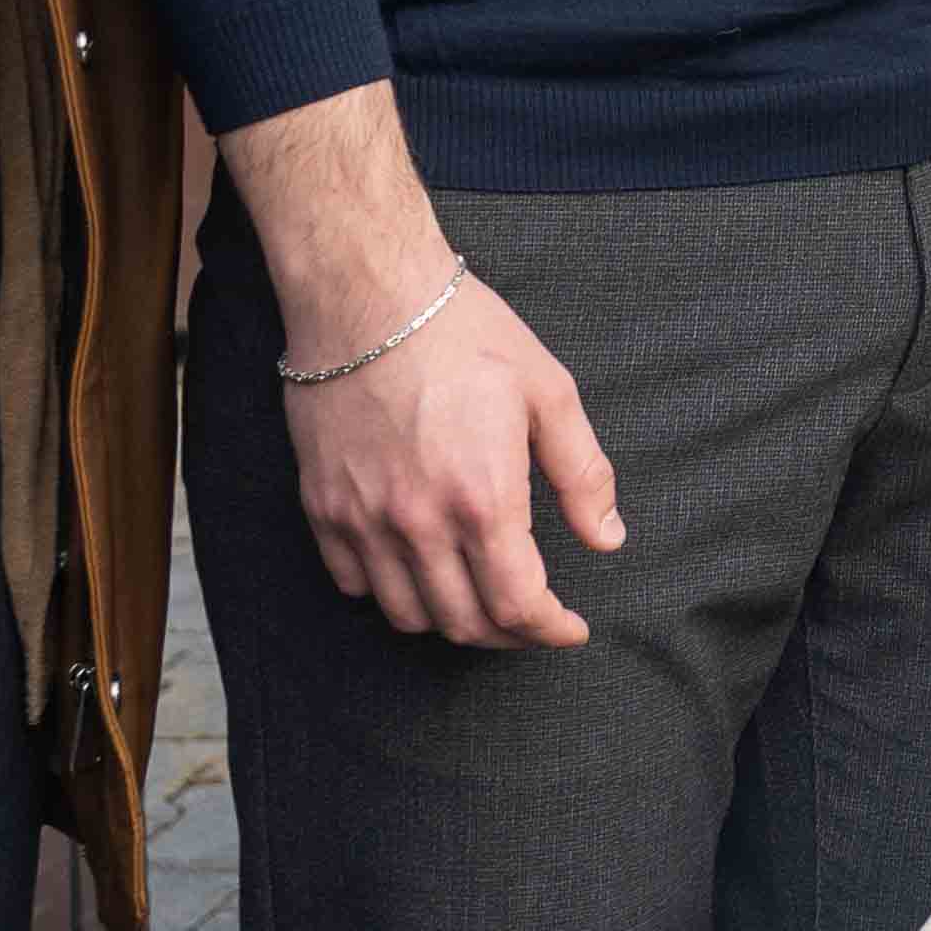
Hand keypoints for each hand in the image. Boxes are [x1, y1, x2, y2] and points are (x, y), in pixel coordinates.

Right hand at [225, 79, 620, 650]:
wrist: (366, 296)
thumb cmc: (464, 334)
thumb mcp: (548, 392)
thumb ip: (583, 474)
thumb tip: (609, 540)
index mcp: (483, 498)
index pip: (519, 606)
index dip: (550, 630)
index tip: (570, 629)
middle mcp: (418, 523)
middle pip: (464, 624)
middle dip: (509, 635)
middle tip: (533, 619)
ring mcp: (363, 520)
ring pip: (407, 615)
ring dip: (450, 621)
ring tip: (479, 599)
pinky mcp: (322, 507)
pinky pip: (354, 583)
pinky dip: (390, 593)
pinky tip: (418, 569)